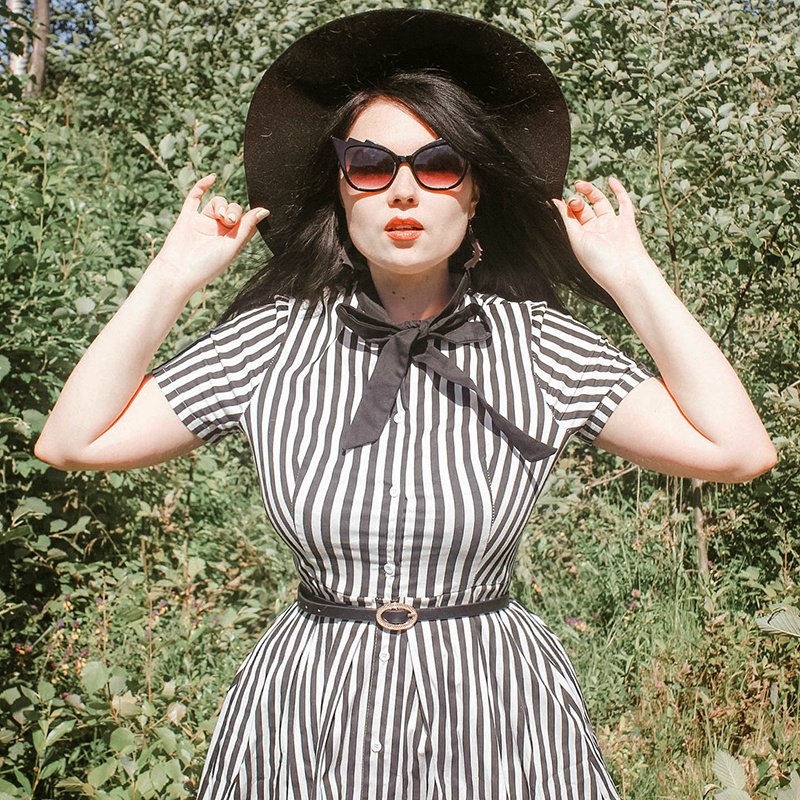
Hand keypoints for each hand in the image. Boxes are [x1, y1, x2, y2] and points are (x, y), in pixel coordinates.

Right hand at [153, 173, 268, 293]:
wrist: (178, 272)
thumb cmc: (207, 266)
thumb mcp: (231, 247)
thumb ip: (246, 228)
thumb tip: (264, 211)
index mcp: (232, 240)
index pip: (246, 221)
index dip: (249, 216)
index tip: (255, 213)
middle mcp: (219, 230)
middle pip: (233, 209)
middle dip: (234, 211)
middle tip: (230, 221)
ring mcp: (203, 222)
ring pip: (217, 202)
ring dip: (221, 204)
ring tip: (221, 216)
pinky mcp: (187, 218)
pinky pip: (195, 197)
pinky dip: (202, 186)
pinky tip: (211, 178)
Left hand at [552, 178, 654, 293]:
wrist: (624, 272)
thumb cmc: (598, 262)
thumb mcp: (575, 240)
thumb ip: (567, 220)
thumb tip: (554, 203)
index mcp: (581, 238)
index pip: (570, 218)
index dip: (563, 208)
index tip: (555, 200)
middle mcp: (595, 231)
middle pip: (583, 209)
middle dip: (575, 201)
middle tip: (573, 199)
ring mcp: (611, 225)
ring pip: (600, 203)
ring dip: (590, 192)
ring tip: (580, 184)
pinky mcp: (626, 222)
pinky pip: (623, 203)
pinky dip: (618, 191)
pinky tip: (611, 180)